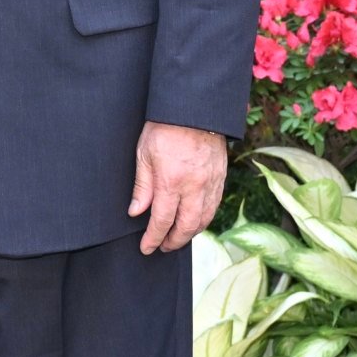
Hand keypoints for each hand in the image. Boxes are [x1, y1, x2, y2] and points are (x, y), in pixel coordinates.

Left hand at [128, 121, 226, 253]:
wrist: (195, 109)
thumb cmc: (165, 128)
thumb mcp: (144, 154)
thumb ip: (142, 186)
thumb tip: (136, 211)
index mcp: (171, 181)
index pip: (162, 221)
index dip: (153, 238)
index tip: (146, 247)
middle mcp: (194, 187)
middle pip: (185, 227)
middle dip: (173, 242)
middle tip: (162, 246)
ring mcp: (210, 184)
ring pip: (203, 220)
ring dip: (190, 234)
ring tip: (177, 237)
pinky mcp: (220, 178)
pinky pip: (214, 207)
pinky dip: (204, 219)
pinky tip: (195, 221)